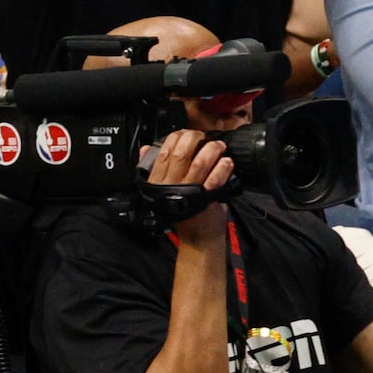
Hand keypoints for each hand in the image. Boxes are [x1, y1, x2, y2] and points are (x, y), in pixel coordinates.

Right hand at [148, 127, 233, 249]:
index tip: (186, 134)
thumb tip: (146, 149)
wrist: (198, 239)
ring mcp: (189, 192)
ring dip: (211, 150)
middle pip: (181, 153)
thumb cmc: (183, 214)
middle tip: (203, 137)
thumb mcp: (162, 192)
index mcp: (158, 183)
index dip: (176, 138)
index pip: (163, 152)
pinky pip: (215, 177)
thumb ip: (155, 169)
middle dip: (195, 139)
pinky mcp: (206, 199)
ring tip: (218, 147)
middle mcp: (171, 186)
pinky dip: (222, 167)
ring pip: (199, 162)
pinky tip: (227, 162)